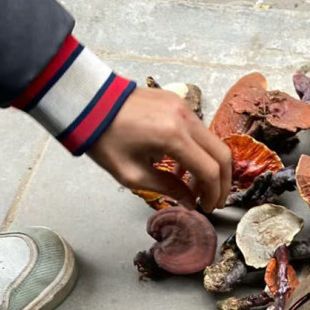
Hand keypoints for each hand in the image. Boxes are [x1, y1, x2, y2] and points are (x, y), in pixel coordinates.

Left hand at [87, 87, 231, 210]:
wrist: (87, 101)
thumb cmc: (104, 139)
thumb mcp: (132, 174)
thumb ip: (167, 189)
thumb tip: (190, 201)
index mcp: (173, 137)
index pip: (210, 171)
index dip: (213, 194)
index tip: (207, 209)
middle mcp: (185, 119)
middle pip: (222, 155)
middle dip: (222, 183)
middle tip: (213, 201)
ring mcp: (184, 107)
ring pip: (214, 143)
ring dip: (210, 167)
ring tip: (193, 186)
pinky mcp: (178, 102)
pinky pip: (200, 131)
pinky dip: (199, 151)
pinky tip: (182, 165)